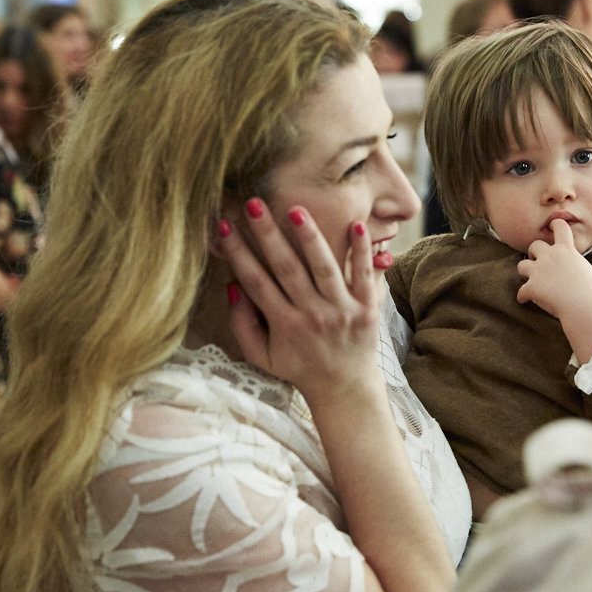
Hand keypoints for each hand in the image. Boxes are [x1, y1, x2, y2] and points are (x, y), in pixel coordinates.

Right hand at [218, 199, 382, 410]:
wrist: (345, 387)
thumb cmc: (299, 367)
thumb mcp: (261, 356)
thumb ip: (243, 325)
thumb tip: (233, 287)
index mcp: (284, 324)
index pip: (256, 281)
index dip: (238, 252)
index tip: (224, 224)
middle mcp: (312, 315)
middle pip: (286, 268)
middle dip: (267, 235)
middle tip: (254, 204)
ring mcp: (342, 310)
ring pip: (323, 268)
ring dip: (310, 238)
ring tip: (296, 210)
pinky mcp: (367, 308)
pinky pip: (364, 276)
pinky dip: (362, 252)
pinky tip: (356, 226)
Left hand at [517, 219, 591, 361]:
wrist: (585, 306)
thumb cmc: (591, 291)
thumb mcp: (585, 268)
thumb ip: (573, 261)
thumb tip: (569, 266)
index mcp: (566, 249)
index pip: (560, 226)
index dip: (555, 225)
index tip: (552, 226)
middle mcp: (550, 256)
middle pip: (534, 246)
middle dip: (535, 254)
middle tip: (539, 264)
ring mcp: (539, 271)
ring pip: (521, 265)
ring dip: (525, 272)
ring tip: (530, 280)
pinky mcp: (532, 287)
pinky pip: (521, 291)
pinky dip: (523, 296)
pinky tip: (525, 300)